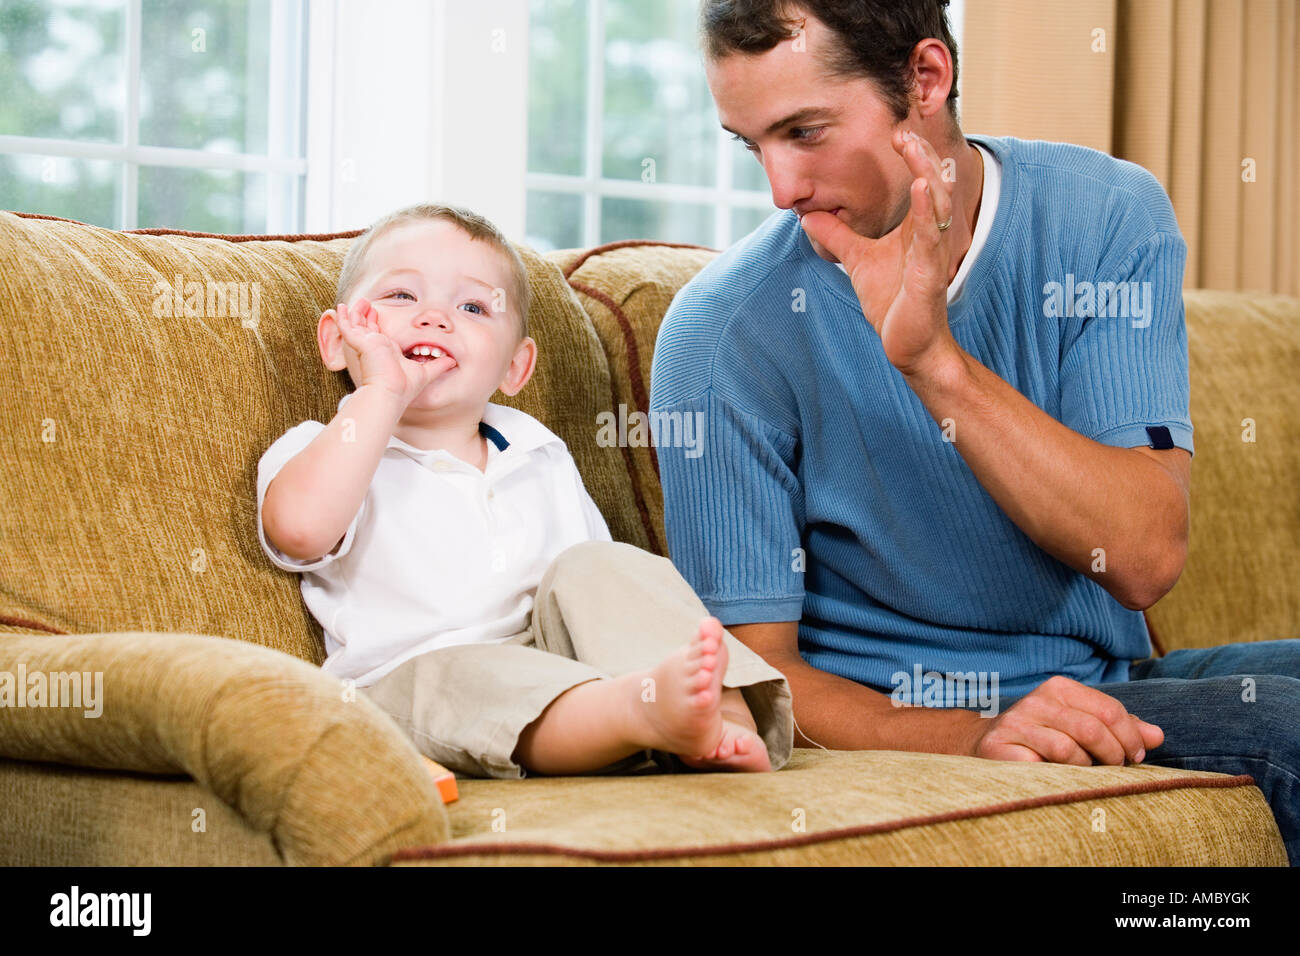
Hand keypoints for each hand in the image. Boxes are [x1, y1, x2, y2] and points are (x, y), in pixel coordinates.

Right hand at [326, 297, 455, 407]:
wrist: (391, 392)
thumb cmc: (405, 387)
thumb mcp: (426, 372)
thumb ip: (438, 365)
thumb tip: (453, 362)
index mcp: (386, 352)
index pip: (377, 334)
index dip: (375, 322)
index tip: (375, 312)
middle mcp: (374, 347)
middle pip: (365, 326)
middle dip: (364, 314)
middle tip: (366, 303)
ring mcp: (365, 345)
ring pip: (355, 324)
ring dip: (355, 312)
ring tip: (358, 301)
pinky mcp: (359, 343)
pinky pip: (347, 327)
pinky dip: (343, 318)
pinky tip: (340, 307)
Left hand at [798, 127, 956, 376]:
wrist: (908, 344)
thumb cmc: (893, 302)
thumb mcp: (858, 260)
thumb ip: (837, 236)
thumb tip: (808, 216)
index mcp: (917, 228)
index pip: (921, 181)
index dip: (912, 156)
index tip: (896, 132)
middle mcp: (930, 235)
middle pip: (933, 183)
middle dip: (920, 155)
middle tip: (904, 130)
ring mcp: (932, 254)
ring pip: (937, 206)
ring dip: (927, 174)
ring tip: (914, 148)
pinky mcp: (930, 275)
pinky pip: (930, 239)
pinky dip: (927, 213)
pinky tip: (922, 190)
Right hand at [964, 675, 1164, 765]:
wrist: (988, 745)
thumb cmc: (1046, 737)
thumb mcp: (1082, 724)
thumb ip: (1120, 728)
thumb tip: (1157, 736)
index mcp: (1059, 688)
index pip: (1109, 710)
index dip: (1131, 736)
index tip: (1136, 756)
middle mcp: (1036, 701)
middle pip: (1092, 729)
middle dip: (1114, 755)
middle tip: (1118, 768)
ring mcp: (1016, 725)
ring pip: (1069, 750)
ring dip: (1086, 769)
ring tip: (1088, 773)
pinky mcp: (1000, 749)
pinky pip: (1042, 767)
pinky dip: (1058, 776)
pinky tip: (1060, 777)